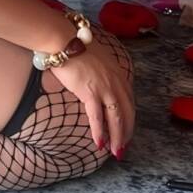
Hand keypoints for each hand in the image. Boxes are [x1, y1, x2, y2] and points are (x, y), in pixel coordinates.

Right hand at [47, 22, 134, 156]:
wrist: (63, 39)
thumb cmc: (75, 46)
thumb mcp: (96, 59)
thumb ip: (101, 71)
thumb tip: (95, 81)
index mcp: (118, 73)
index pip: (129, 101)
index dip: (129, 118)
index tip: (127, 130)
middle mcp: (115, 82)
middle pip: (126, 112)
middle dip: (126, 132)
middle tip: (123, 148)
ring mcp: (104, 87)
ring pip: (116, 118)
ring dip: (116, 137)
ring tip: (115, 152)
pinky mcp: (90, 92)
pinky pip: (97, 117)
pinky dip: (99, 132)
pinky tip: (99, 144)